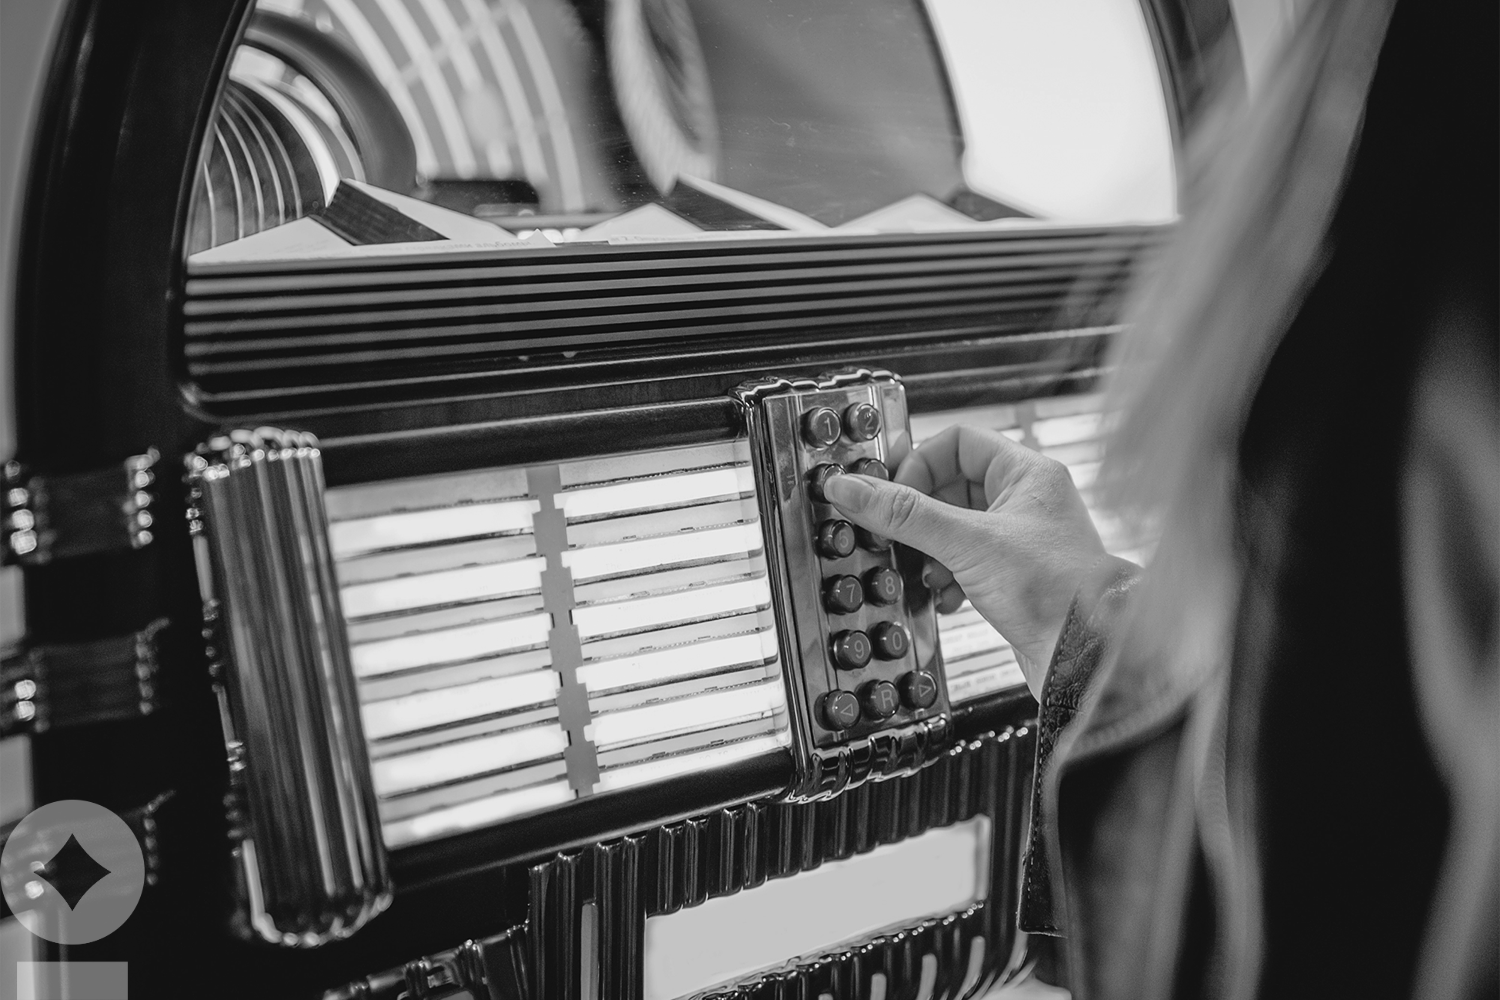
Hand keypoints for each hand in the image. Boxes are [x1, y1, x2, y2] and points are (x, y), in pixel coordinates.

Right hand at [823, 425, 1105, 696]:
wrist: (1087, 658)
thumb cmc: (1057, 591)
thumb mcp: (967, 544)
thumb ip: (904, 514)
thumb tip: (852, 488)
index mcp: (1026, 474)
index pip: (957, 442)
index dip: (919, 464)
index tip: (891, 494)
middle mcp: (1025, 502)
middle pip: (949, 488)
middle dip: (920, 517)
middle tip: (897, 536)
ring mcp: (1019, 541)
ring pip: (952, 529)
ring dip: (929, 551)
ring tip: (926, 571)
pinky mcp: (1012, 578)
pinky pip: (962, 564)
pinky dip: (945, 578)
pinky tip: (944, 597)